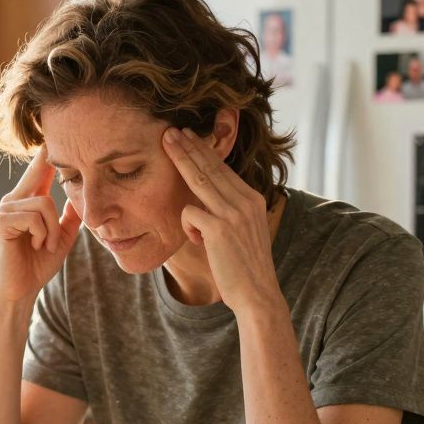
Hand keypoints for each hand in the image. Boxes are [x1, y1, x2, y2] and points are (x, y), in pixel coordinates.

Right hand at [0, 147, 82, 306]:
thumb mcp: (61, 237)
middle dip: (54, 189)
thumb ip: (70, 216)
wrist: (21, 290)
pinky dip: (41, 234)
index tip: (53, 132)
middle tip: (52, 225)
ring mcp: (5, 209)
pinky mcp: (2, 222)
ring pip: (43, 203)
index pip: (39, 170)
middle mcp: (13, 200)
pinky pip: (33, 217)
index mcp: (27, 201)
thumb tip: (82, 196)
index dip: (46, 152)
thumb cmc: (38, 264)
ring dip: (51, 230)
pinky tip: (35, 247)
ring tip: (45, 246)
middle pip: (43, 179)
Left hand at [161, 127, 279, 314]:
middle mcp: (245, 201)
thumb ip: (228, 211)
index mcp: (252, 199)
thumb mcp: (243, 231)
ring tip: (166, 144)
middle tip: (171, 130)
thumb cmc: (244, 266)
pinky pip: (189, 213)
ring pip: (199, 178)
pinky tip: (198, 241)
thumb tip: (205, 199)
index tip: (189, 137)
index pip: (223, 169)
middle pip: (211, 167)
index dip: (204, 151)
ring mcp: (233, 213)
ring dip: (180, 160)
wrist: (257, 293)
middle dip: (189, 146)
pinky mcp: (219, 228)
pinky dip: (187, 226)